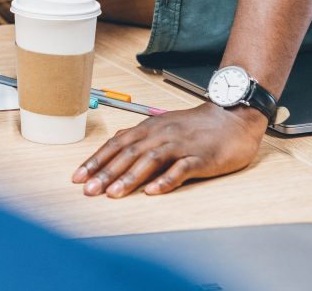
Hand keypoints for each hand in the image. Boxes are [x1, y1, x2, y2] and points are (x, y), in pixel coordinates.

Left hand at [73, 103, 264, 196]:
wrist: (233, 116)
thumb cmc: (197, 125)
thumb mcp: (163, 125)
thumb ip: (140, 136)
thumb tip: (114, 145)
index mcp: (150, 128)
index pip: (116, 144)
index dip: (97, 160)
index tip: (78, 177)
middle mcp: (161, 134)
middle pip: (129, 153)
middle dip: (106, 172)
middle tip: (88, 190)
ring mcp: (181, 145)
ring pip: (150, 160)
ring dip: (130, 178)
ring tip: (113, 194)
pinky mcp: (201, 158)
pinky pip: (181, 169)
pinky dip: (165, 180)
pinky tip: (153, 191)